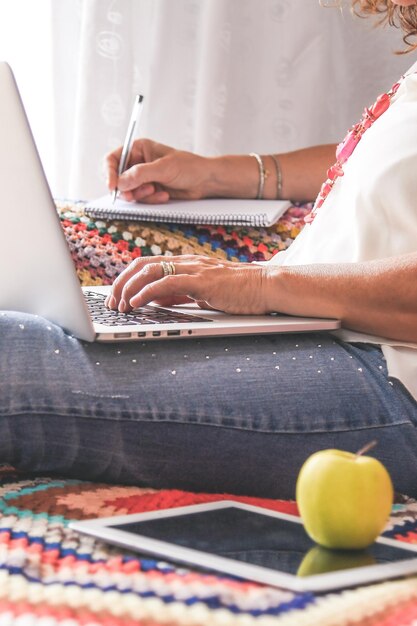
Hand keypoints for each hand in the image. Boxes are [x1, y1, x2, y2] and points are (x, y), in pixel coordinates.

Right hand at [105, 139, 210, 203]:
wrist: (204, 181)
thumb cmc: (189, 167)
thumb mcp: (164, 168)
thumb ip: (140, 174)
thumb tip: (121, 183)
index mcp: (138, 149)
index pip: (113, 159)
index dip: (109, 173)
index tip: (113, 187)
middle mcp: (138, 163)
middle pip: (118, 179)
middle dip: (128, 189)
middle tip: (135, 196)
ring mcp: (143, 178)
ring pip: (129, 192)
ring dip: (142, 195)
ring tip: (157, 191)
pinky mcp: (149, 190)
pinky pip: (141, 199)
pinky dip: (151, 200)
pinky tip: (164, 195)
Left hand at [105, 255, 270, 314]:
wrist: (266, 286)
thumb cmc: (239, 291)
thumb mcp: (203, 292)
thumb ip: (181, 293)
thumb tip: (158, 301)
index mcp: (186, 264)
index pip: (147, 265)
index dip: (127, 279)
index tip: (117, 296)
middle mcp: (186, 262)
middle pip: (141, 264)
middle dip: (121, 283)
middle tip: (112, 303)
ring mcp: (194, 269)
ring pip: (149, 270)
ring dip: (129, 289)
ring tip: (121, 305)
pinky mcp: (201, 281)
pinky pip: (167, 283)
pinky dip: (147, 292)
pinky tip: (137, 302)